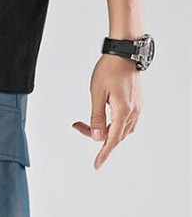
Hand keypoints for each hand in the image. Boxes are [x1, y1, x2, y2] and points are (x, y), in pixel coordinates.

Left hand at [72, 54, 141, 169]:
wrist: (124, 50)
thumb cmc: (109, 68)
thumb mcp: (97, 94)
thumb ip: (96, 118)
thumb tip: (97, 137)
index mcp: (123, 111)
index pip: (112, 140)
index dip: (103, 154)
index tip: (96, 166)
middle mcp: (133, 111)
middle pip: (115, 136)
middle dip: (96, 136)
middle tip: (78, 125)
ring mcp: (137, 107)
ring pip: (120, 130)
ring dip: (104, 130)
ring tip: (86, 121)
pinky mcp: (136, 102)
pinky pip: (126, 121)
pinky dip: (113, 124)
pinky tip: (103, 117)